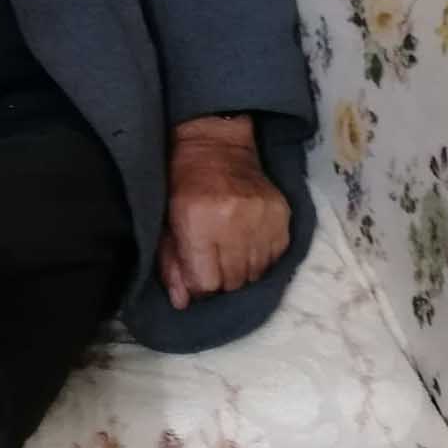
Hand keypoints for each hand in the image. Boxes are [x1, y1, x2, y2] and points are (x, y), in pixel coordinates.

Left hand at [158, 115, 290, 310]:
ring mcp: (262, 219)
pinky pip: (275, 258)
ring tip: (229, 248)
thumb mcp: (165, 217)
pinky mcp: (282, 217)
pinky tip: (247, 240)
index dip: (199, 284)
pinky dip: (261, 257)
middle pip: (233, 282)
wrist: (216, 144)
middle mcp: (233, 222)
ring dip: (241, 270)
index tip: (196, 272)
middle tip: (212, 259)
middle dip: (220, 279)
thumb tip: (182, 303)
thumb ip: (171, 261)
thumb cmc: (182, 181)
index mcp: (197, 221)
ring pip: (256, 274)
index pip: (207, 282)